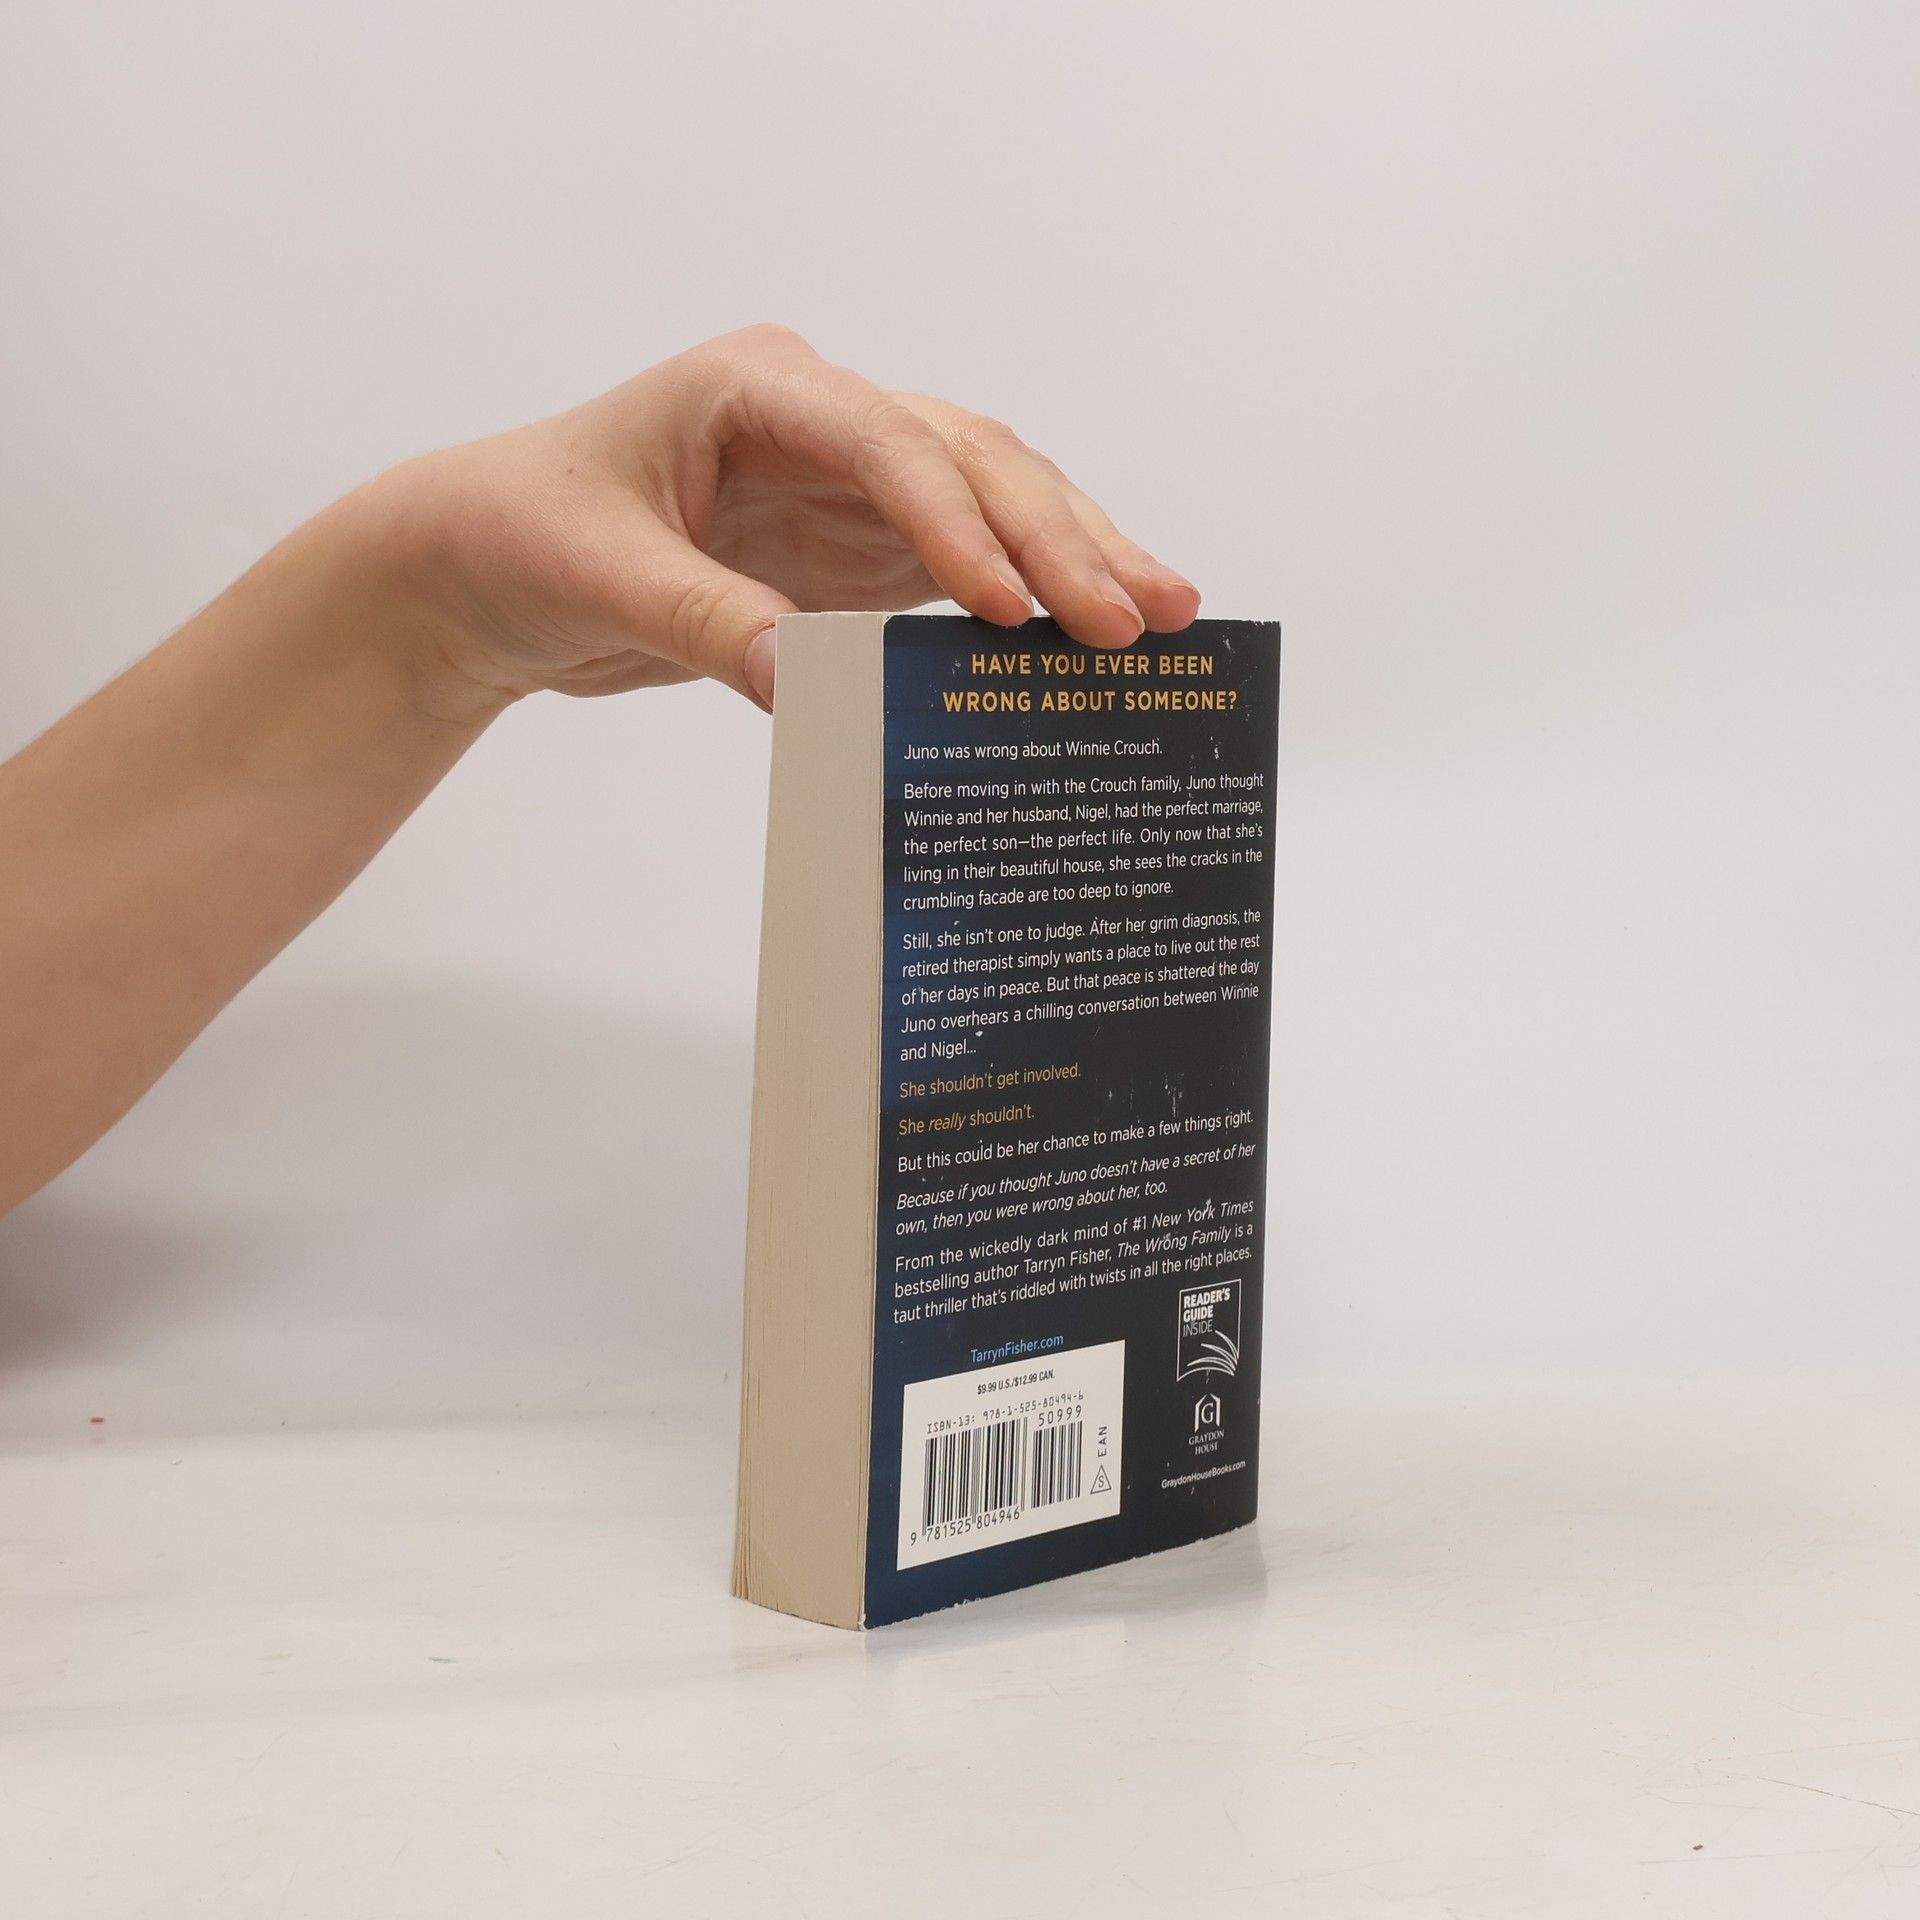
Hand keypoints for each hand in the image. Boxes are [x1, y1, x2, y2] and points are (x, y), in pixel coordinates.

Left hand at [375, 324, 1200, 712]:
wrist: (485, 568)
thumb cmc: (521, 536)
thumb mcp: (601, 577)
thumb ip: (709, 622)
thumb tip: (808, 687)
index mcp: (759, 385)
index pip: (887, 442)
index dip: (958, 523)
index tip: (1012, 607)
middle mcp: (822, 418)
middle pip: (970, 461)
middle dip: (1059, 537)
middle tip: (1142, 613)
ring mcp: (849, 481)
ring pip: (990, 502)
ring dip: (1073, 557)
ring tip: (1162, 611)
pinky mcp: (856, 546)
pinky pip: (962, 564)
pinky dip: (1029, 600)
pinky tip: (1088, 638)